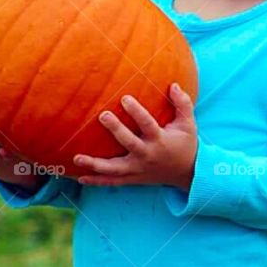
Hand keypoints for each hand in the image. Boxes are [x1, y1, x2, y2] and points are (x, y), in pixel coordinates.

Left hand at [73, 83, 197, 189]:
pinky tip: (80, 178)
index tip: (125, 98)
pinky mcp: (133, 178)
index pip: (147, 124)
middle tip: (103, 115)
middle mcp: (147, 155)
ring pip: (114, 169)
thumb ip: (183, 104)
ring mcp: (138, 169)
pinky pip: (112, 181)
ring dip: (95, 164)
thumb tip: (174, 84)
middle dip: (116, 130)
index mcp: (159, 140)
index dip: (137, 111)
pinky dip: (97, 181)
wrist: (188, 174)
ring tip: (77, 157)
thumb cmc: (186, 145)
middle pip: (129, 143)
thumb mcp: (188, 124)